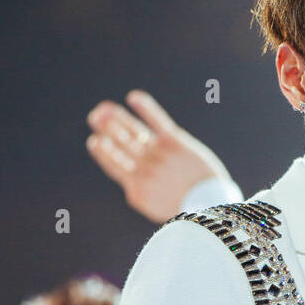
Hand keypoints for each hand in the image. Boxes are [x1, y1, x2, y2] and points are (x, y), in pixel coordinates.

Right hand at [86, 91, 232, 223]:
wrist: (210, 204)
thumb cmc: (186, 208)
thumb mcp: (154, 207)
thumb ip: (138, 192)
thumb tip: (129, 182)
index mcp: (136, 186)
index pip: (113, 164)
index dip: (102, 151)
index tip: (94, 140)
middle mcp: (144, 168)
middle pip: (120, 143)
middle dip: (106, 129)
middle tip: (95, 116)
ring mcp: (158, 154)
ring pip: (132, 132)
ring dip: (116, 118)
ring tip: (104, 108)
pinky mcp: (175, 142)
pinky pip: (156, 120)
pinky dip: (144, 107)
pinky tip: (133, 97)